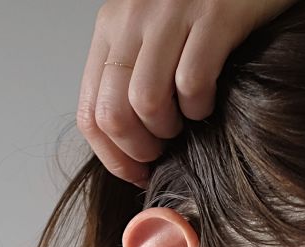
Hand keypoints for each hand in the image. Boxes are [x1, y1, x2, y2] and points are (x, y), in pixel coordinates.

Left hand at [77, 0, 296, 187]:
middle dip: (137, 150)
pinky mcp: (214, 14)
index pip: (89, 110)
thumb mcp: (155, 29)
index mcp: (112, 27)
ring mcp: (172, 14)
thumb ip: (135, 69)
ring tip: (185, 124)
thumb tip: (128, 138)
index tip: (135, 172)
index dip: (110, 156)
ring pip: (146, 102)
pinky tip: (209, 102)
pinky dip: (200, 106)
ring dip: (167, 129)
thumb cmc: (206, 4)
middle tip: (161, 153)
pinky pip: (193, 81)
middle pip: (112, 113)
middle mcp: (133, 18)